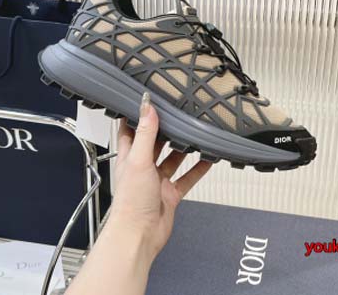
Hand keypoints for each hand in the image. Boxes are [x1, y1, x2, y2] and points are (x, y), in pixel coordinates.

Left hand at [109, 92, 212, 261]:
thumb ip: (146, 134)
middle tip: (179, 116)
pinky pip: (187, 178)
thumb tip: (147, 107)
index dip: (138, 117)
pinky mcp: (170, 194)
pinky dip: (197, 169)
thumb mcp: (139, 160)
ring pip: (173, 160)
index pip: (131, 131)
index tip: (147, 102)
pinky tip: (208, 160)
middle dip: (166, 131)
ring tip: (195, 134)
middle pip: (155, 143)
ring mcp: (157, 181)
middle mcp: (143, 167)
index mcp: (130, 157)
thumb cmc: (131, 202)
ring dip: (183, 149)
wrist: (140, 235)